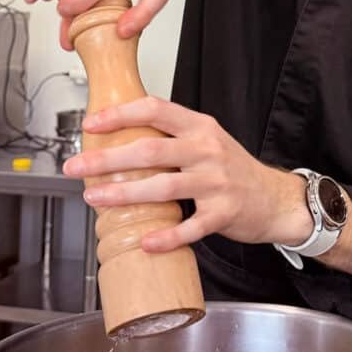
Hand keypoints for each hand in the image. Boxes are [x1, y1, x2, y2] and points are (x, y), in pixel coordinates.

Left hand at [61, 96, 311, 252]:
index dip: (120, 114)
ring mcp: (216, 182)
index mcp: (200, 127)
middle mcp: (207, 150)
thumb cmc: (233, 169)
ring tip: (95, 198)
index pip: (155, 109)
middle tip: (76, 167)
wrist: (274, 198)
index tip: (90, 124)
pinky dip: (167, 236)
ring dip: (124, 194)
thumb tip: (119, 136)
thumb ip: (172, 135)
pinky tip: (146, 242)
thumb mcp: (207, 139)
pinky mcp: (223, 213)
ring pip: (163, 187)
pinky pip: (190, 227)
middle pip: (150, 150)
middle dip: (107, 159)